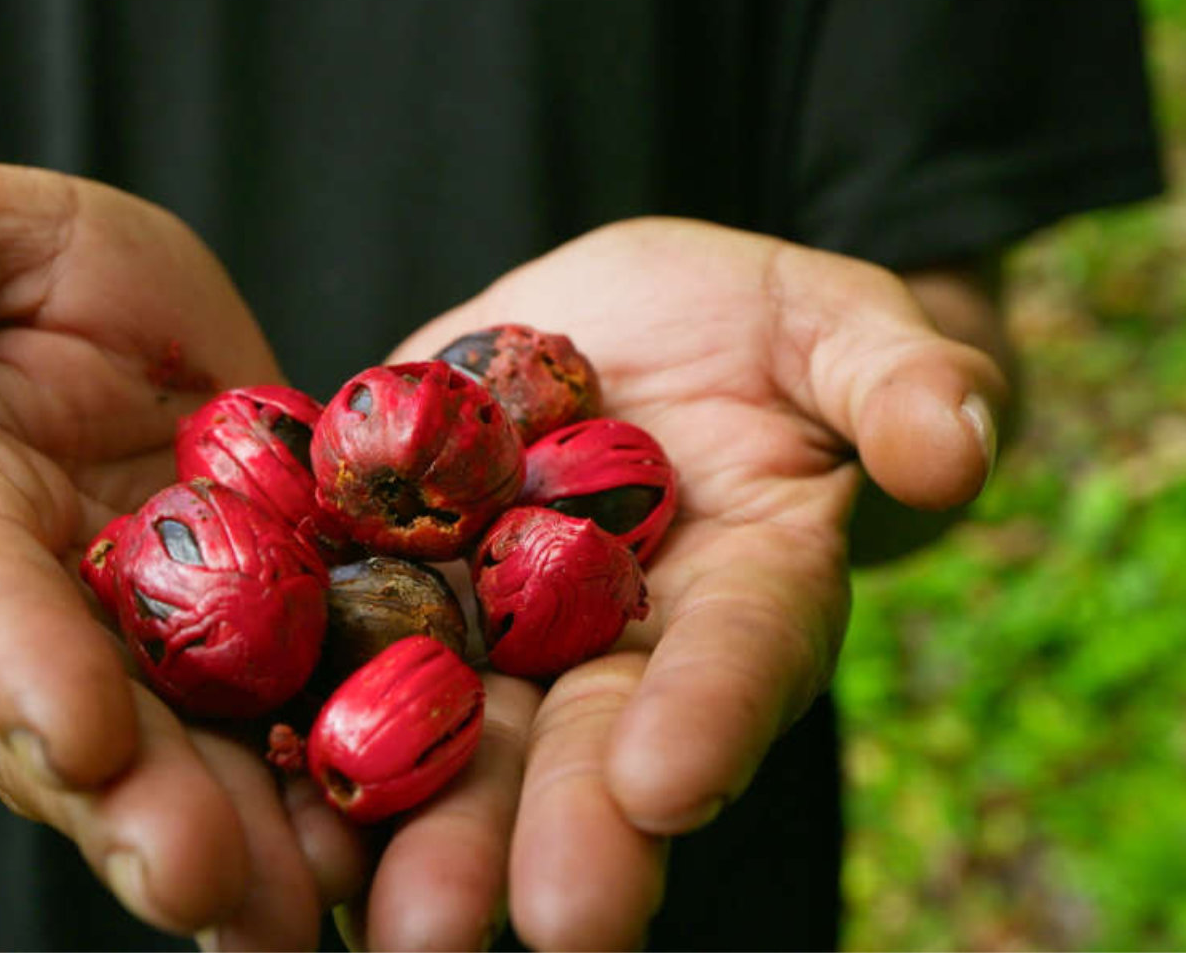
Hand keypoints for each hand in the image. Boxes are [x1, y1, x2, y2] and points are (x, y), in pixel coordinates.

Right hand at [0, 160, 366, 946]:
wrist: (105, 346)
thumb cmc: (19, 284)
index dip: (23, 659)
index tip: (83, 728)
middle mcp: (34, 620)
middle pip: (76, 728)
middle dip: (136, 809)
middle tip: (205, 882)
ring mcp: (141, 657)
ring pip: (177, 766)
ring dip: (239, 849)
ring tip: (305, 911)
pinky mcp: (243, 661)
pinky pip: (274, 738)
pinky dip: (323, 804)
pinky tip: (379, 859)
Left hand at [347, 219, 1004, 949]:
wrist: (618, 330)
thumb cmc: (757, 329)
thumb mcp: (835, 324)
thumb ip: (896, 377)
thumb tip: (956, 447)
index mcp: (741, 595)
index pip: (738, 658)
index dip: (707, 715)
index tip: (664, 782)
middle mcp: (615, 647)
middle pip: (585, 745)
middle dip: (552, 831)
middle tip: (517, 922)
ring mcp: (496, 626)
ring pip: (459, 738)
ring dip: (418, 829)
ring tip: (380, 913)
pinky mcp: (394, 582)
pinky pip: (345, 653)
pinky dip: (304, 723)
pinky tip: (261, 786)